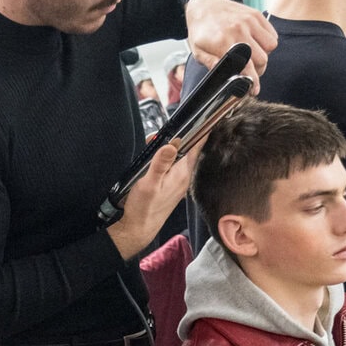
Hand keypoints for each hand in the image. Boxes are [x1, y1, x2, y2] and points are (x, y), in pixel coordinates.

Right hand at [108, 141, 198, 261]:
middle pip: (188, 149)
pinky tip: (157, 158)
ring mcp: (178, 183)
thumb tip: (172, 144)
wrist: (138, 229)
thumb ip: (160, 163)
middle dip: (179, 137)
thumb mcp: (149, 183)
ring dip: (171, 148)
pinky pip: (174, 166)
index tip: (207, 116)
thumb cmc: (143, 208)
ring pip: (180, 157)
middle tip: (165, 130)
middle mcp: (184, 177)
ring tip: (156, 142)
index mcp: (182, 173)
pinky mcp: (171, 187)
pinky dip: (168, 158)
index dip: (202, 130)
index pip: (197, 146)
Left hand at [185, 0, 276, 78]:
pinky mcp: (256, 15)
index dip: (253, 81)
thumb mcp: (198, 51)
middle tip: (250, 71)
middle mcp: (239, 29)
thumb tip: (225, 77)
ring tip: (253, 56)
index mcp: (223, 41)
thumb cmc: (201, 30)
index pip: (246, 65)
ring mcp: (249, 21)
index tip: (254, 90)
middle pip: (262, 59)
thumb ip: (211, 64)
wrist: (204, 5)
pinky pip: (272, 35)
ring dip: (264, 55)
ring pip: (271, 47)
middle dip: (258, 70)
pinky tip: (256, 44)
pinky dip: (267, 43)